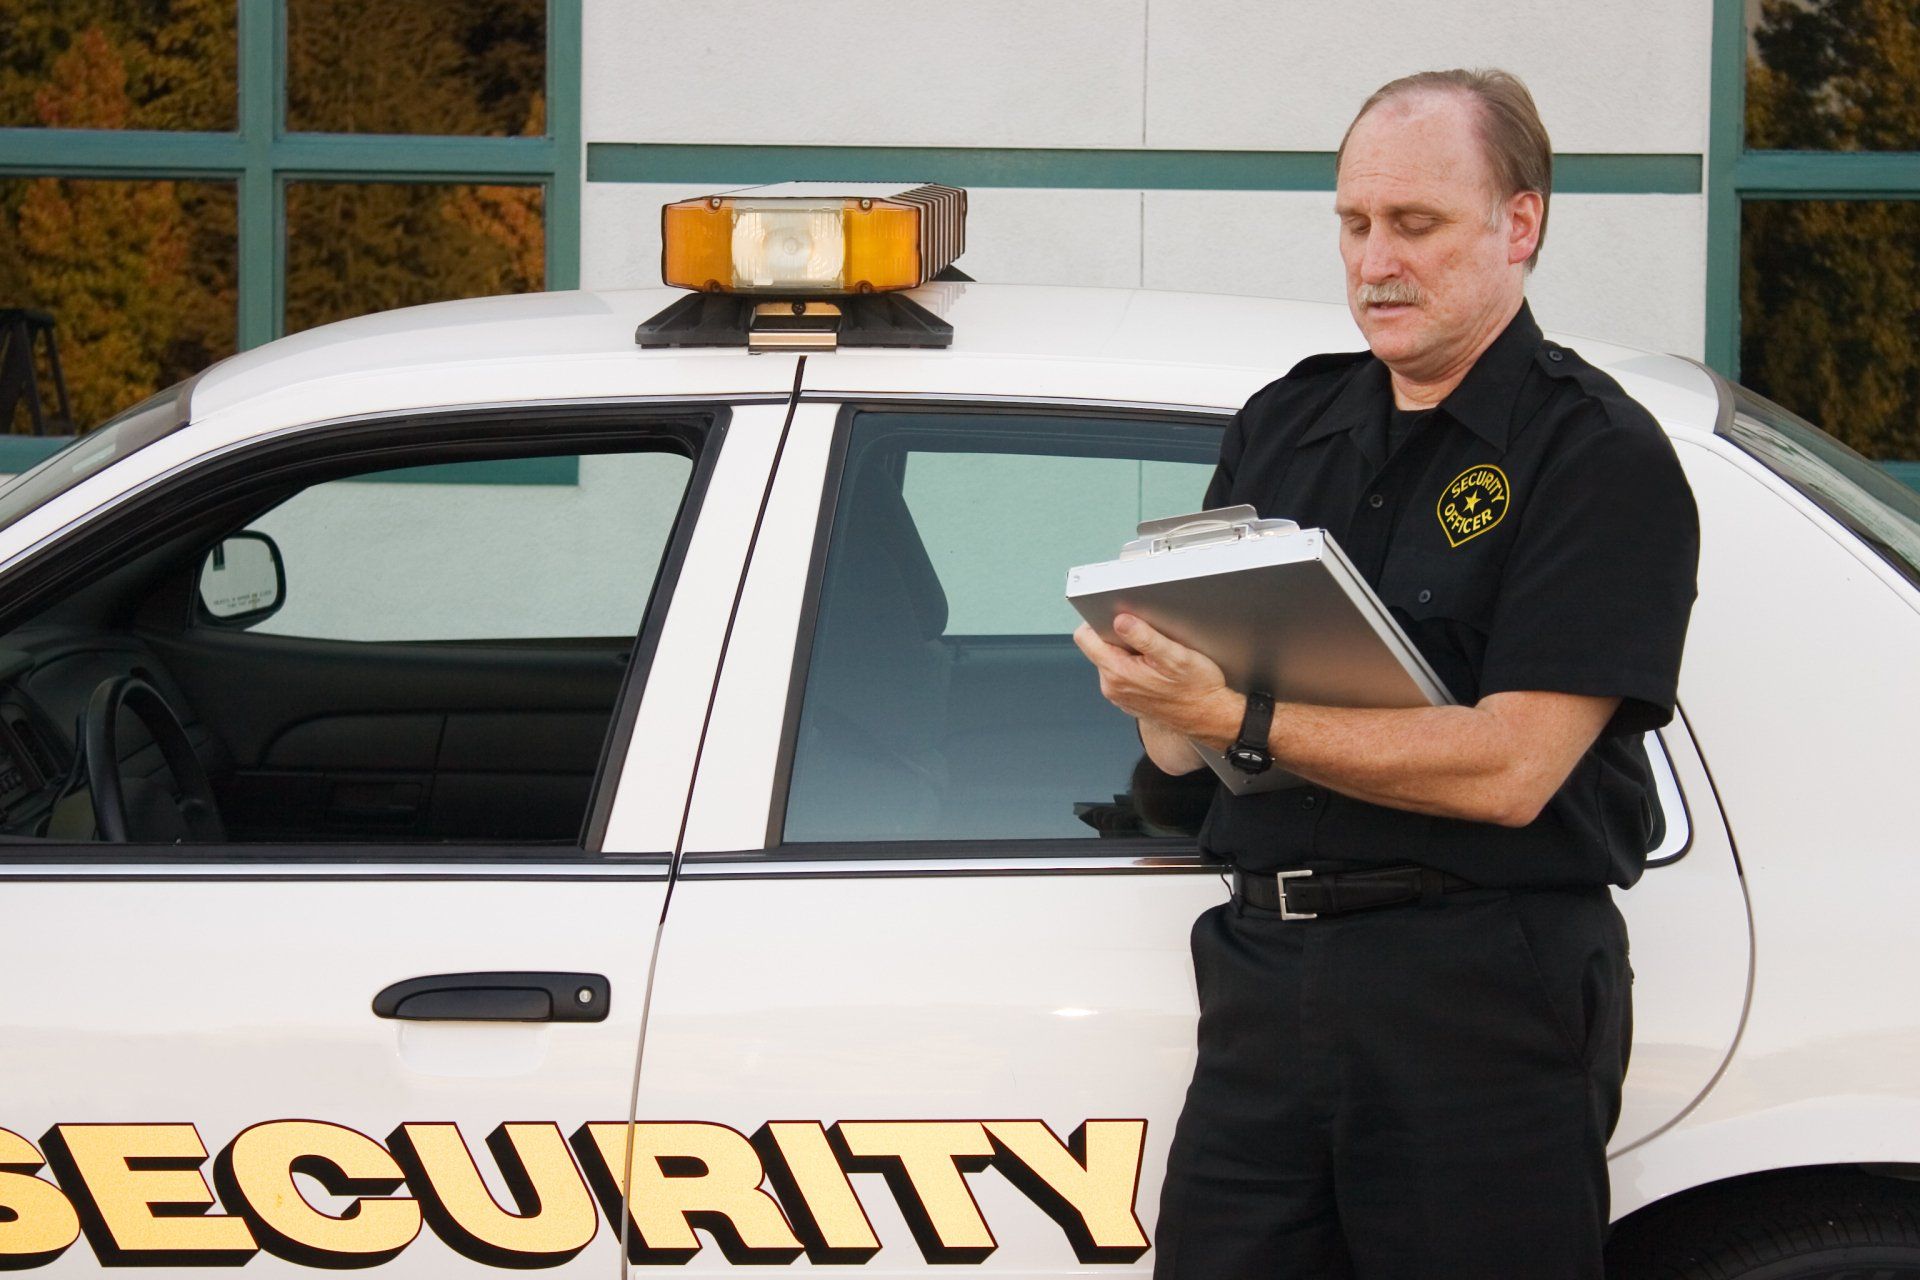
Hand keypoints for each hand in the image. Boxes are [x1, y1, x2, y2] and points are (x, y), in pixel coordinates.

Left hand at [1072, 613, 1238, 744]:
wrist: (1210, 717)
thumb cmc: (1197, 689)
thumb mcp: (1175, 656)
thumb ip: (1144, 636)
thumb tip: (1120, 620)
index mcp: (1118, 673)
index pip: (1085, 638)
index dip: (1097, 620)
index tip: (1116, 614)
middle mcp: (1113, 687)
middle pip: (1098, 647)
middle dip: (1117, 636)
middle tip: (1146, 634)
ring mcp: (1119, 695)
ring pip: (1110, 660)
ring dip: (1127, 651)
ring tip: (1155, 653)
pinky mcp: (1128, 699)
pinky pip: (1121, 674)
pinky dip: (1134, 666)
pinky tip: (1156, 668)